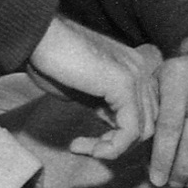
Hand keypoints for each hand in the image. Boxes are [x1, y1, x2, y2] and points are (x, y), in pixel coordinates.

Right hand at [28, 17, 161, 156]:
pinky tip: (90, 148)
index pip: (145, 114)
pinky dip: (113, 148)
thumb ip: (106, 106)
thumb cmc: (53, 62)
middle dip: (118, 144)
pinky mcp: (124, 84)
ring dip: (113, 149)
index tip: (89, 145)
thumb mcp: (86, 92)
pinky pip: (131, 130)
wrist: (38, 38)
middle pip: (149, 123)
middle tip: (86, 148)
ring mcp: (136, 75)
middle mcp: (142, 69)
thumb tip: (114, 127)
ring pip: (143, 130)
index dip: (120, 136)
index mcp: (135, 68)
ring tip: (84, 148)